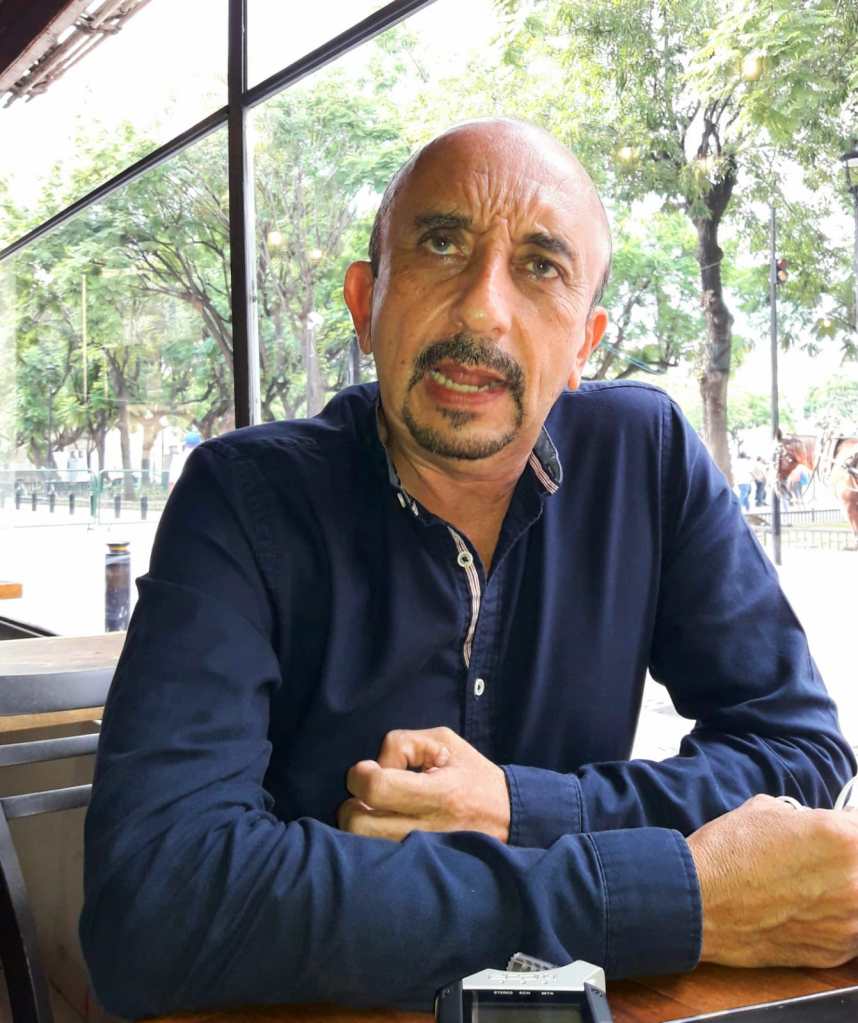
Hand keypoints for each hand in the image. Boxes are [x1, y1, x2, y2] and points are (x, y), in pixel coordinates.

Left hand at [337, 727, 509, 842]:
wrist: (506, 816)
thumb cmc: (473, 774)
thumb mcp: (445, 741)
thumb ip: (405, 742)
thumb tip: (378, 765)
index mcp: (437, 793)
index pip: (378, 788)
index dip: (362, 774)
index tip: (370, 767)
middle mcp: (425, 828)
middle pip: (358, 824)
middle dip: (352, 802)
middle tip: (369, 792)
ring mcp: (419, 853)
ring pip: (361, 846)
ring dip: (359, 823)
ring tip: (376, 809)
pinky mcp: (416, 866)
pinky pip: (376, 858)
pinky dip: (370, 840)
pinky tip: (384, 824)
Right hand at [687, 794, 857, 967]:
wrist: (698, 903)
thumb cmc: (726, 853)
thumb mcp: (765, 809)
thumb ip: (804, 817)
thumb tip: (812, 824)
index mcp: (842, 839)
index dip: (846, 824)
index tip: (838, 827)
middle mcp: (854, 883)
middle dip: (843, 857)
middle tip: (817, 857)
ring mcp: (848, 923)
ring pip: (857, 899)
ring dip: (842, 889)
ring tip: (808, 885)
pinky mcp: (834, 953)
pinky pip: (850, 930)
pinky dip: (834, 919)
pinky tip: (804, 909)